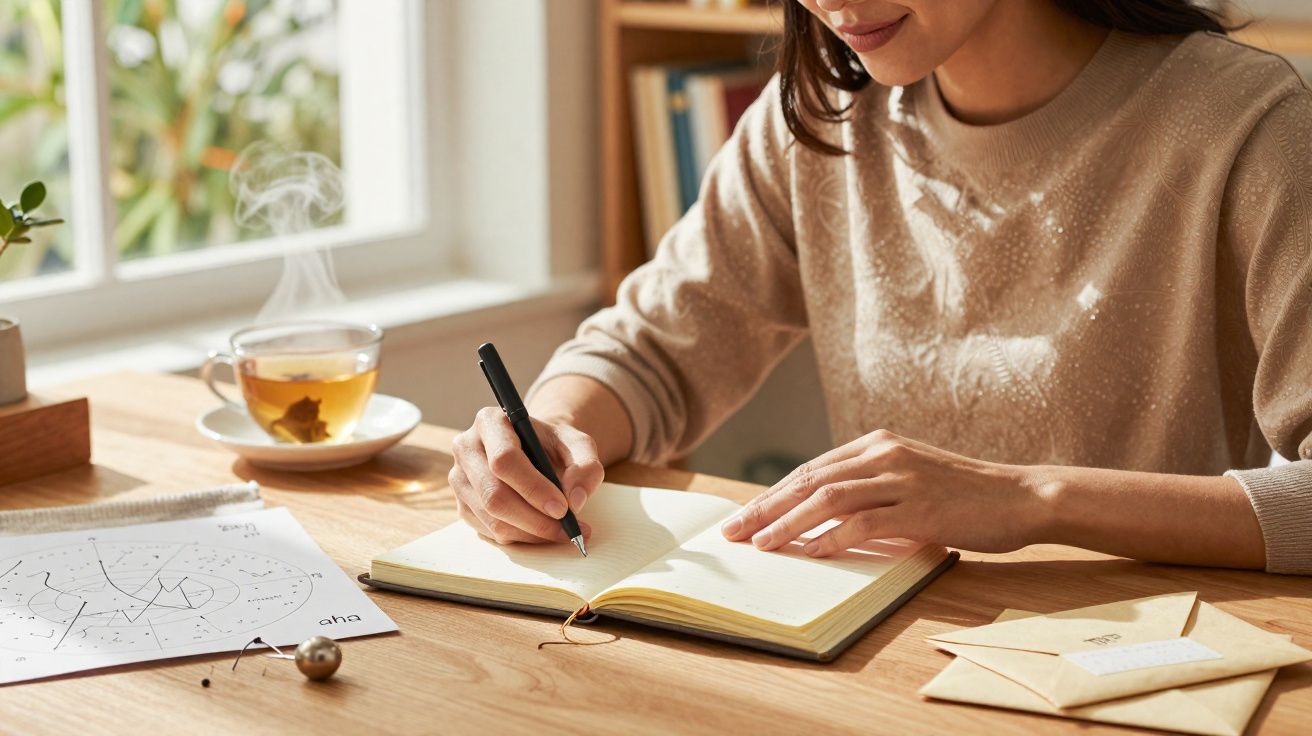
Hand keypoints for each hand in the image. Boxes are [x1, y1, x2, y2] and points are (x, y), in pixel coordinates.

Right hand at [449, 407, 604, 544]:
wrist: (536, 451)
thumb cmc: (554, 445)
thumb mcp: (578, 444)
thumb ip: (586, 465)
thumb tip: (575, 500)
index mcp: (490, 422)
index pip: (504, 460)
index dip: (534, 488)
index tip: (563, 508)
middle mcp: (466, 448)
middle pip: (493, 494)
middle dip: (534, 519)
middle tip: (568, 529)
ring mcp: (459, 479)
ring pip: (492, 518)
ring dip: (531, 533)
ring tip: (563, 532)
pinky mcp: (462, 505)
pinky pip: (489, 532)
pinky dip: (521, 538)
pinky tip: (543, 531)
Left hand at [720, 429, 1047, 556]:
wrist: (1022, 496)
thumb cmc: (965, 495)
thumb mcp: (909, 481)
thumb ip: (870, 490)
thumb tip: (819, 520)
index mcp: (877, 445)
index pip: (811, 470)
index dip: (773, 494)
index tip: (744, 517)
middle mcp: (884, 455)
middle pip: (809, 480)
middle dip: (765, 507)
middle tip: (734, 532)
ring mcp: (902, 480)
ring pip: (828, 498)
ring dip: (787, 522)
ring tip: (760, 544)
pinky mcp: (920, 508)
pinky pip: (864, 523)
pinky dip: (831, 538)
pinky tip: (810, 553)